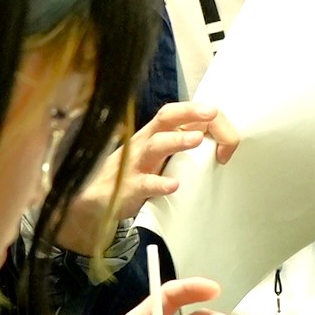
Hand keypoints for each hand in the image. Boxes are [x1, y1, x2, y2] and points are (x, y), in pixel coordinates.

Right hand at [57, 104, 235, 254]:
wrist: (96, 201)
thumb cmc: (134, 173)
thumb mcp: (156, 155)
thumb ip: (180, 143)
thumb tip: (216, 136)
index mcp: (153, 133)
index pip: (176, 113)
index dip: (198, 114)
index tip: (219, 121)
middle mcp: (144, 143)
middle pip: (165, 119)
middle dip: (189, 113)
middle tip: (212, 112)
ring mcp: (135, 165)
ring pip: (155, 146)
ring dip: (176, 141)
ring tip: (197, 140)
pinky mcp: (128, 189)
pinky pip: (144, 184)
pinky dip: (158, 184)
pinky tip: (173, 185)